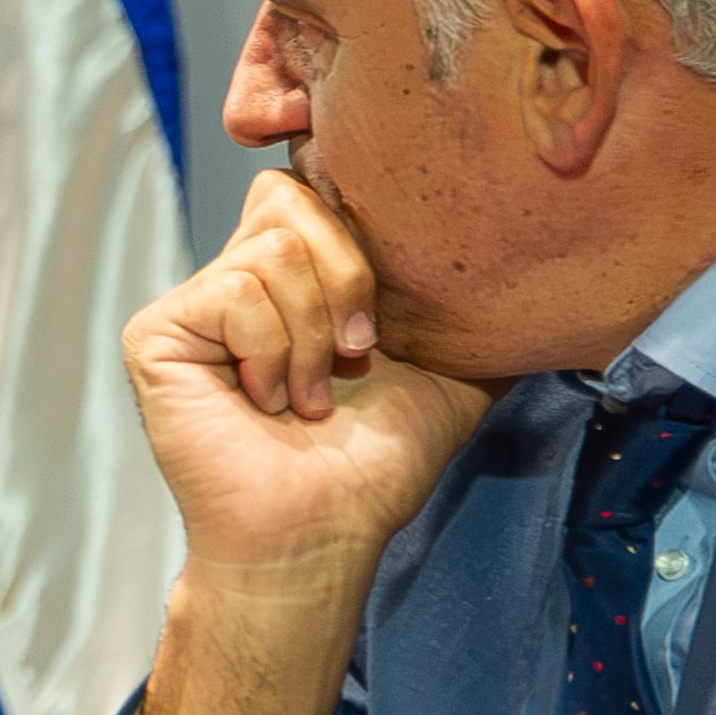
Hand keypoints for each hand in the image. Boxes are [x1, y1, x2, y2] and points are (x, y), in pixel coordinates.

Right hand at [128, 171, 492, 714]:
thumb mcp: (448, 375)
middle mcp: (238, 278)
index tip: (374, 318)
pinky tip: (267, 403)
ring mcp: (195, 304)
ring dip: (315, 337)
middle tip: (355, 359)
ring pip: (277, 247)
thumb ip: (479, 318)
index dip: (349, 217)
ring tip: (309, 398)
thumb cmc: (373, 469)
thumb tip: (556, 279)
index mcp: (296, 278)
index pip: (312, 182)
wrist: (321, 531)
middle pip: (292, 196)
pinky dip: (273, 352)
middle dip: (349, 282)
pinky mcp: (159, 332)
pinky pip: (237, 288)